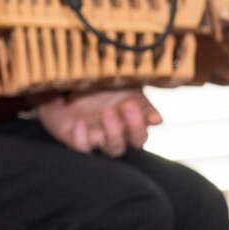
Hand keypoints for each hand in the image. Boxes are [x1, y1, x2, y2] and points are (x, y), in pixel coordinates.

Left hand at [34, 88, 161, 155]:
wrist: (70, 80)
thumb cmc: (102, 85)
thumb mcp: (125, 87)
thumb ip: (142, 103)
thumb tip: (158, 120)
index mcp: (128, 125)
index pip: (141, 135)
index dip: (143, 124)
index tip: (145, 110)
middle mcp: (114, 136)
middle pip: (130, 143)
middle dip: (132, 126)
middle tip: (127, 104)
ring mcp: (94, 138)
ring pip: (111, 148)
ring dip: (113, 132)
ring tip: (108, 112)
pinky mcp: (73, 138)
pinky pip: (81, 148)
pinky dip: (82, 140)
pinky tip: (80, 124)